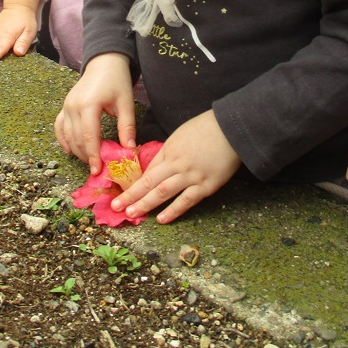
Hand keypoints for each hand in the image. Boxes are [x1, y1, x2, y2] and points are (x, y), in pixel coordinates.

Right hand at [55, 53, 135, 174]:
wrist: (104, 63)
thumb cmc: (117, 81)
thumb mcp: (126, 103)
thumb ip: (126, 126)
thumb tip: (129, 149)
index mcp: (88, 105)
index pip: (89, 137)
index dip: (93, 156)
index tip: (98, 170)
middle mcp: (73, 106)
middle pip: (77, 139)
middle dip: (86, 156)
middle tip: (98, 168)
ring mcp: (66, 106)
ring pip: (67, 136)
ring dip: (77, 151)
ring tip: (90, 161)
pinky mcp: (65, 106)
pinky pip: (59, 127)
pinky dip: (64, 140)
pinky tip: (71, 151)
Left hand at [111, 110, 240, 223]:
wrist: (231, 128)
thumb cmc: (207, 129)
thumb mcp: (181, 135)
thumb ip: (170, 152)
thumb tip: (158, 168)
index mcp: (169, 150)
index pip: (147, 170)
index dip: (133, 182)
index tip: (121, 191)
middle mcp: (176, 163)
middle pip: (148, 181)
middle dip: (130, 195)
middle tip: (115, 206)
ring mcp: (191, 175)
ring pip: (162, 192)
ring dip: (145, 204)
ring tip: (131, 214)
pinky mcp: (206, 186)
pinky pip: (186, 201)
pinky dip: (173, 211)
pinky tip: (161, 219)